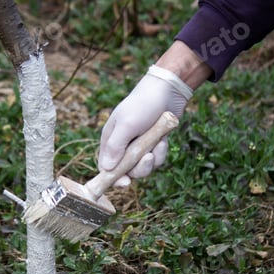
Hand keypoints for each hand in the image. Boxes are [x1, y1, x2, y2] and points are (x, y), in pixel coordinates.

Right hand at [98, 65, 191, 185]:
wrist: (167, 91)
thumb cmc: (142, 105)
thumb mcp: (127, 125)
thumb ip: (115, 147)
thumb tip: (105, 169)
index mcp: (110, 140)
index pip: (105, 166)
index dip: (113, 178)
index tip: (125, 183)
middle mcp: (123, 145)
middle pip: (127, 171)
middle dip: (140, 168)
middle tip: (148, 157)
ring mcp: (138, 146)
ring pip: (143, 167)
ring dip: (153, 159)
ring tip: (158, 143)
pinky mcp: (152, 145)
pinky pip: (156, 159)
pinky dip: (161, 152)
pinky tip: (163, 139)